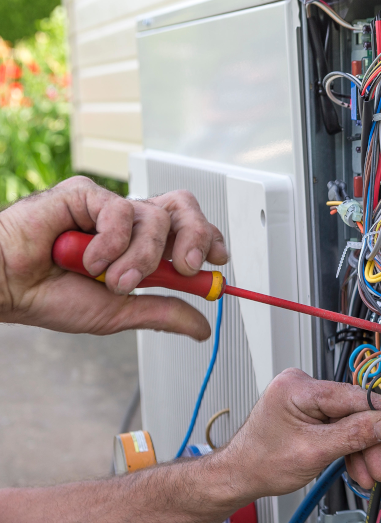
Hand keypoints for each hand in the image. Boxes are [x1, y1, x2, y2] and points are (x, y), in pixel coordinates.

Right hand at [0, 176, 227, 338]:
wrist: (8, 287)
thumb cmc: (53, 296)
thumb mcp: (121, 312)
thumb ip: (163, 313)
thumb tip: (203, 328)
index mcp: (143, 247)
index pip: (188, 231)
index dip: (208, 239)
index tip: (217, 260)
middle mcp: (131, 225)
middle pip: (183, 209)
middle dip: (195, 236)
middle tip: (185, 266)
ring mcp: (109, 208)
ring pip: (155, 217)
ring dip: (142, 256)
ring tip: (114, 280)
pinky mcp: (85, 194)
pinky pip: (120, 211)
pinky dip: (111, 243)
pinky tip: (88, 260)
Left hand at [218, 368, 380, 494]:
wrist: (241, 475)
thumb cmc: (262, 462)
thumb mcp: (313, 452)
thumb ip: (353, 436)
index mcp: (298, 387)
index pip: (352, 394)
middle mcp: (303, 386)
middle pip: (353, 411)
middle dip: (369, 441)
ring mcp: (307, 399)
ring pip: (349, 422)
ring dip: (361, 450)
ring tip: (368, 476)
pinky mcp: (311, 412)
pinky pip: (339, 426)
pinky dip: (349, 448)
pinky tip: (357, 468)